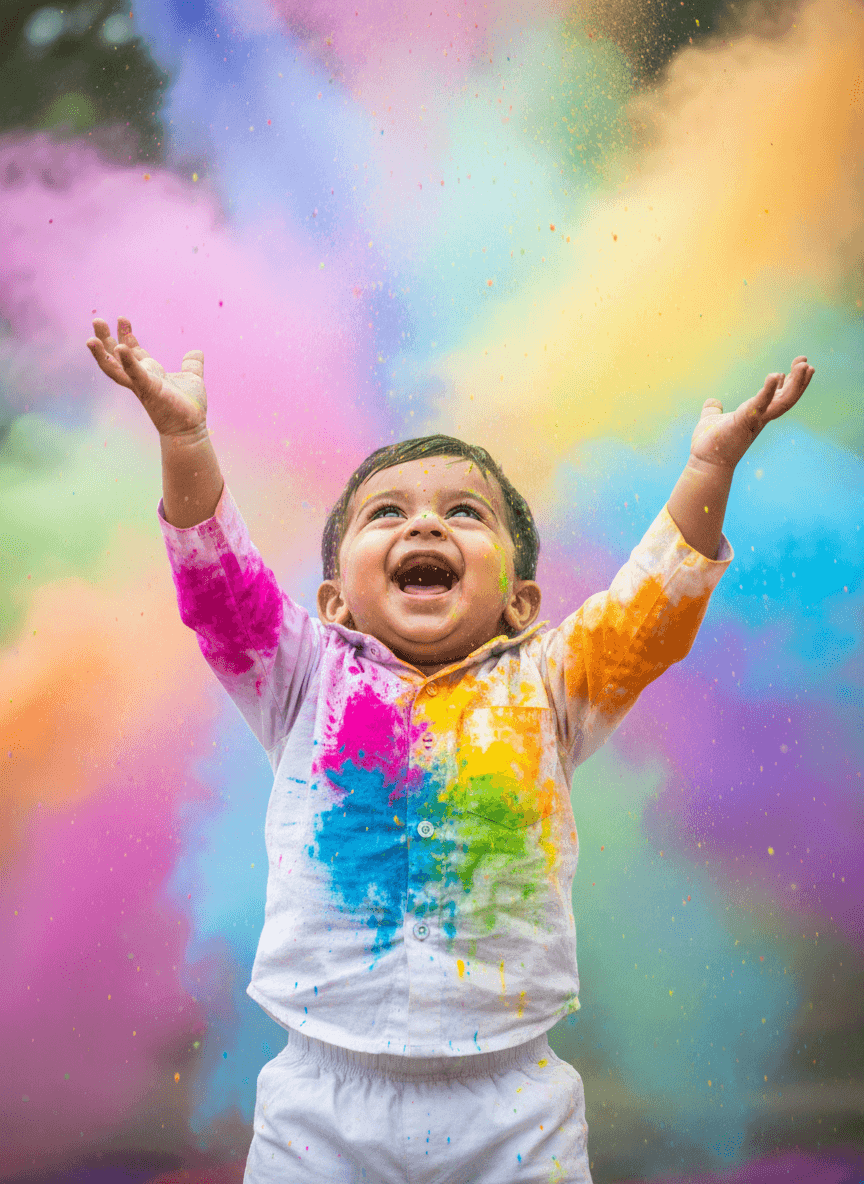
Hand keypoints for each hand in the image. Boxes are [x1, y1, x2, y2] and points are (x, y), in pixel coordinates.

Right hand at [86, 317, 207, 438]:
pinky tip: (120, 347)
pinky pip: (135, 374)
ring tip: (91, 338)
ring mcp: (142, 385)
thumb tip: (196, 352)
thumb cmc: (189, 407)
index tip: (122, 318)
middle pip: (116, 356)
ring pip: (114, 368)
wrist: (191, 428)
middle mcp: (140, 378)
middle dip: (105, 339)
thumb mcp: (192, 378)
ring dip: (102, 353)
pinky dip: (128, 361)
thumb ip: (192, 365)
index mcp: (149, 372)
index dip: (126, 334)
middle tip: (97, 320)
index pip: (132, 350)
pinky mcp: (149, 390)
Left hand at [689, 356, 814, 469]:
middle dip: (798, 380)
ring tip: (804, 365)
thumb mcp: (712, 420)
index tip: (798, 364)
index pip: (778, 396)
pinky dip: (768, 390)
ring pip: (783, 401)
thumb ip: (714, 410)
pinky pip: (760, 404)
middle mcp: (760, 418)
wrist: (706, 463)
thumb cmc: (710, 445)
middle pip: (787, 397)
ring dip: (796, 384)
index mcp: (755, 415)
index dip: (789, 381)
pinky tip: (775, 374)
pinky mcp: (745, 421)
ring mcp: (755, 421)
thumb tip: (712, 402)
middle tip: (805, 361)